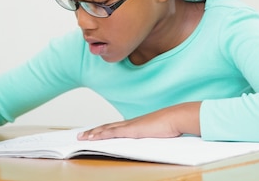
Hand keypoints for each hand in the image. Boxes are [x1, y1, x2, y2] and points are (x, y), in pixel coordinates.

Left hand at [77, 102, 200, 140]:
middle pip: (108, 127)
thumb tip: (154, 140)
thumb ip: (154, 135)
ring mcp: (130, 126)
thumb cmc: (173, 124)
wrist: (176, 117)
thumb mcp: (161, 132)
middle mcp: (131, 123)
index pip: (117, 127)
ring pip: (106, 129)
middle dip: (94, 131)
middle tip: (81, 135)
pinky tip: (92, 138)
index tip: (96, 132)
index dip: (105, 130)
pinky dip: (100, 135)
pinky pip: (111, 133)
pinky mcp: (130, 130)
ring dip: (93, 133)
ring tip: (82, 137)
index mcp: (138, 124)